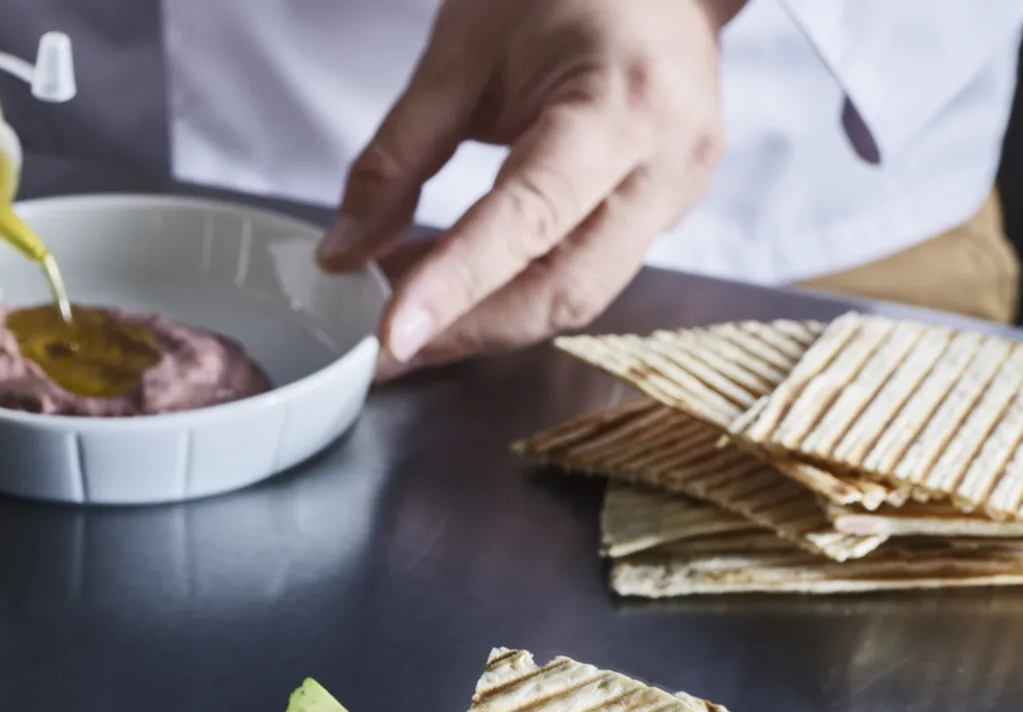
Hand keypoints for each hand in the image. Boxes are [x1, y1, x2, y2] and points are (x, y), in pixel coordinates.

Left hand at [317, 0, 740, 372]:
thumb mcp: (461, 51)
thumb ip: (399, 154)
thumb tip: (345, 253)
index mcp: (624, 102)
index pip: (531, 217)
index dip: (458, 284)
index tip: (392, 334)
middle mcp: (667, 161)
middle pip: (564, 287)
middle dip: (470, 328)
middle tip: (386, 350)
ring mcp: (677, 192)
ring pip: (577, 296)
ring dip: (486, 318)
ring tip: (410, 316)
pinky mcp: (666, 211)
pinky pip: (586, 274)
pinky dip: (515, 292)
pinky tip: (458, 290)